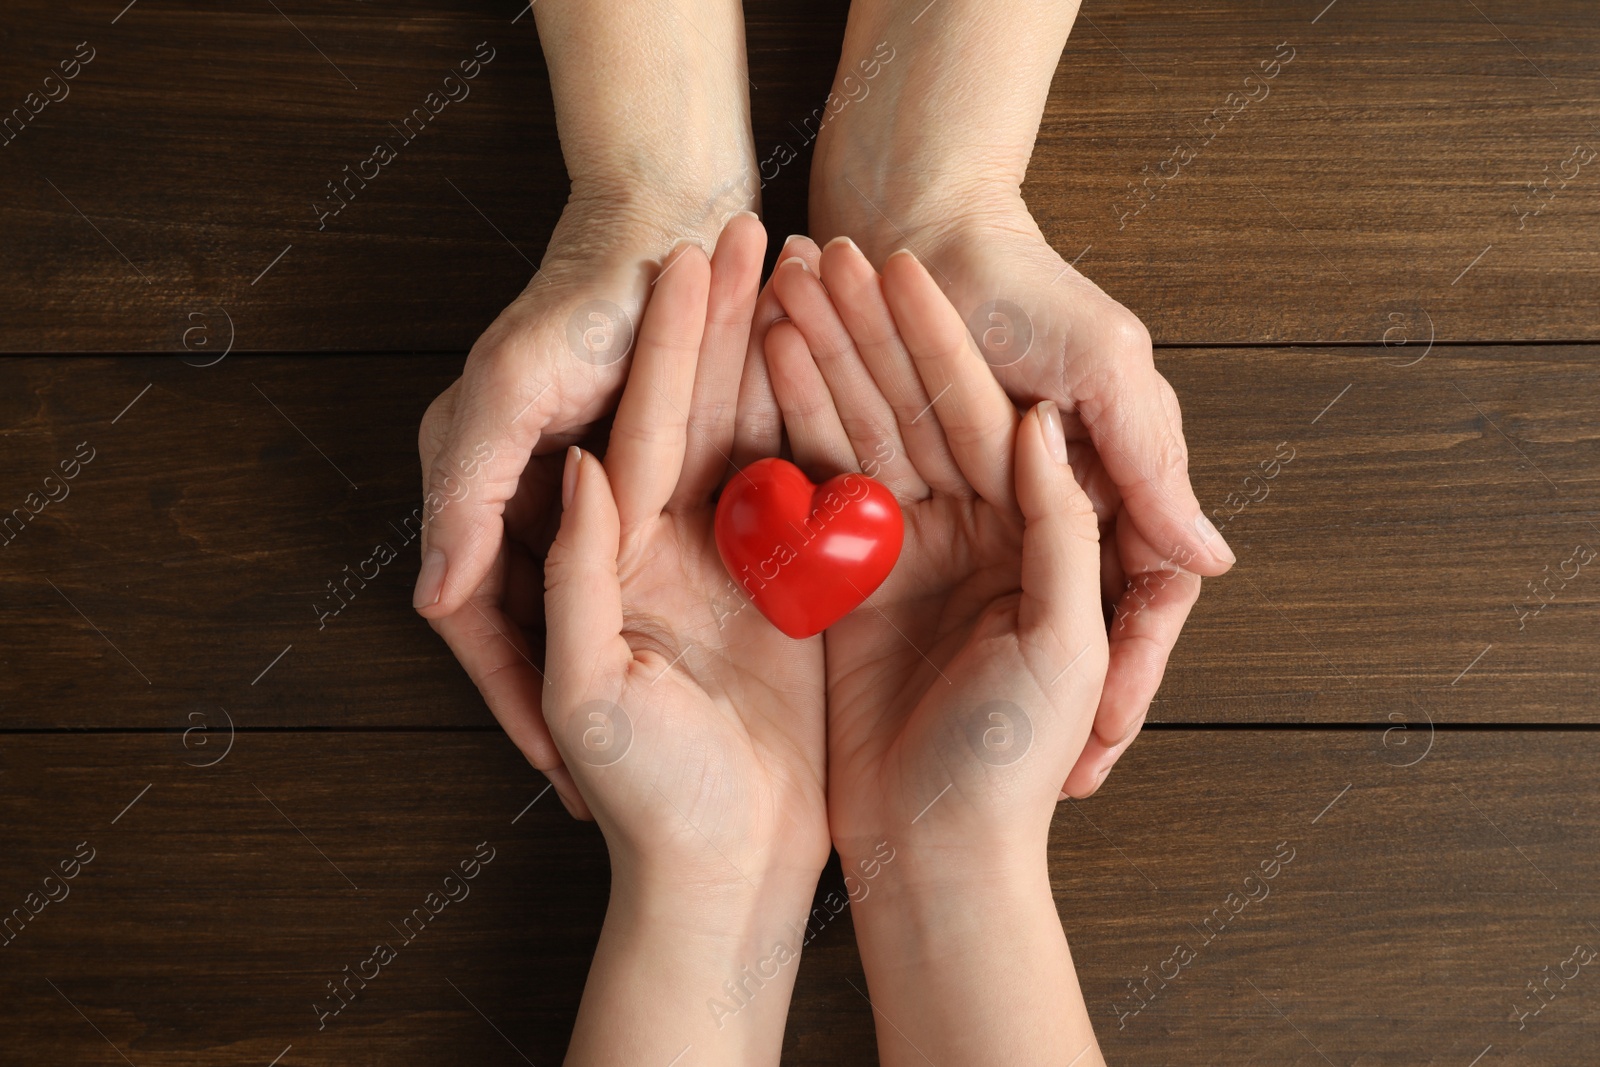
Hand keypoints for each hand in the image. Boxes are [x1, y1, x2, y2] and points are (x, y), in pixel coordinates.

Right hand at [414, 0, 761, 815]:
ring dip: (630, 670)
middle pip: (539, 632)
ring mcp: (590, 493)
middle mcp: (526, 501)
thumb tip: (437, 602)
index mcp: (479, 489)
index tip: (562, 787)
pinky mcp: (654, 478)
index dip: (516, 709)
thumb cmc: (584, 300)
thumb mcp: (512, 389)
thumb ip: (469, 492)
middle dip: (570, 713)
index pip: (483, 628)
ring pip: (601, 609)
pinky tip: (712, 669)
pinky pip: (658, 564)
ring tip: (668, 755)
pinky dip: (678, 614)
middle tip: (607, 803)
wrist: (668, 221)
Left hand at [542, 231, 829, 1063]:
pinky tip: (848, 366)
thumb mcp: (592, 692)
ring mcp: (739, 568)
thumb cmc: (646, 802)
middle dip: (724, 323)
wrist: (723, 873)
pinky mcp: (792, 597)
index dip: (670, 343)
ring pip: (761, 439)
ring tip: (804, 272)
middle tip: (752, 226)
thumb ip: (576, 579)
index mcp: (620, 560)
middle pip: (702, 414)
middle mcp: (676, 550)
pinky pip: (813, 495)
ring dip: (781, 357)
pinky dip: (827, 428)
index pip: (647, 428)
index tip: (688, 254)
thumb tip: (581, 466)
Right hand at [762, 243, 1106, 1064]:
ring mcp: (902, 557)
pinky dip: (789, 435)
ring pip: (858, 439)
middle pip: (909, 411)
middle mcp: (967, 534)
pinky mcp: (849, 590)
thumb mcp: (1062, 642)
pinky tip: (757, 374)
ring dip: (819, 366)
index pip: (978, 414)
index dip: (935, 340)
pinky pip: (816, 496)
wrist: (938, 855)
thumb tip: (1041, 426)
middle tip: (809, 255)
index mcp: (1028, 535)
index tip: (894, 265)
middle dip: (861, 333)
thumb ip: (1061, 530)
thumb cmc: (1013, 761)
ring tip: (774, 291)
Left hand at [808, 2, 1234, 795]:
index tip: (1097, 767)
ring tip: (987, 769)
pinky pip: (911, 588)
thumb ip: (1147, 461)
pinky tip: (908, 704)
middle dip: (1050, 713)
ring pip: (987, 626)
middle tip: (1055, 801)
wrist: (910, 227)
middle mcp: (1032, 512)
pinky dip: (924, 643)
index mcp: (1097, 487)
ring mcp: (958, 516)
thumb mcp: (1103, 367)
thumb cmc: (1021, 288)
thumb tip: (1212, 562)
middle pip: (1054, 628)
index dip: (1122, 688)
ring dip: (983, 682)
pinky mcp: (882, 506)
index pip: (1131, 608)